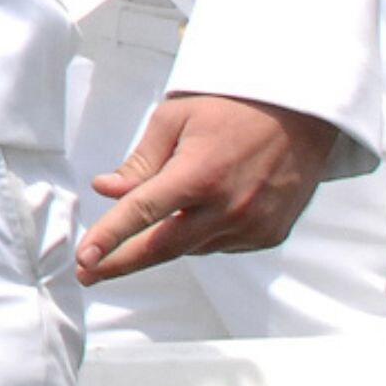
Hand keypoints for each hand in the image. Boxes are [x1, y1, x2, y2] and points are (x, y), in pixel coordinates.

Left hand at [79, 94, 340, 281]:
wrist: (301, 119)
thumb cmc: (230, 110)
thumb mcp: (175, 118)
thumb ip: (141, 161)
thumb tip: (106, 190)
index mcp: (199, 174)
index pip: (142, 213)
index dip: (109, 238)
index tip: (84, 260)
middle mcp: (227, 207)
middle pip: (162, 247)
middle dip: (120, 263)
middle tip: (87, 274)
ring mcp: (251, 226)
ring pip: (190, 247)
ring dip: (165, 240)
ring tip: (157, 217)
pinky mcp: (268, 236)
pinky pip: (219, 245)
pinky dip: (199, 235)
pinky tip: (200, 212)